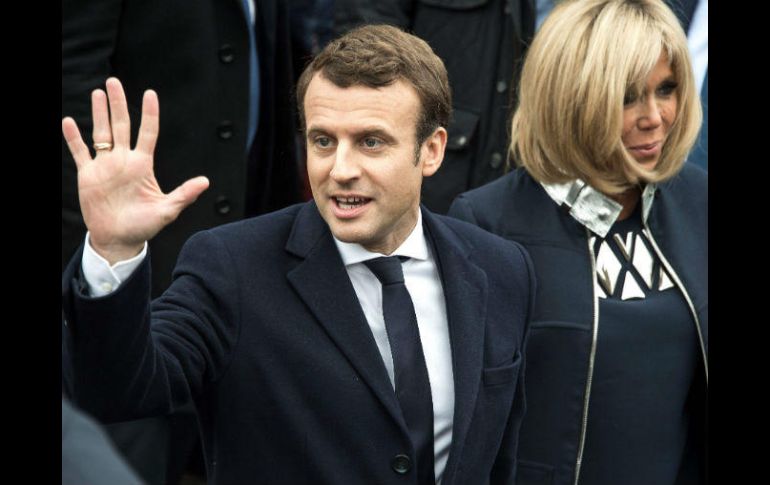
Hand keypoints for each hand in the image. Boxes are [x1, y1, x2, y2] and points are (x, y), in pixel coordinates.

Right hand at [62, 78, 208, 264]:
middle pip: (121, 125)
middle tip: (114, 82)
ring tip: (98, 92)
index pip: (148, 133)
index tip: (150, 94)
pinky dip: (74, 138)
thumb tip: (206, 181)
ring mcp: (105, 166)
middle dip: (117, 104)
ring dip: (99, 113)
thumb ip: (184, 194)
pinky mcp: (88, 175)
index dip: (149, 114)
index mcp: (143, 165)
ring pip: (101, 133)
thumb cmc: (144, 226)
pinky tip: (69, 122)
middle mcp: (124, 161)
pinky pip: (80, 152)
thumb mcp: (167, 211)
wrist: (119, 239)